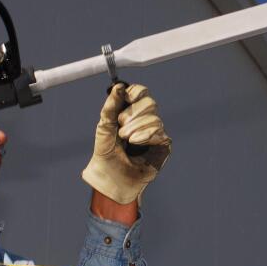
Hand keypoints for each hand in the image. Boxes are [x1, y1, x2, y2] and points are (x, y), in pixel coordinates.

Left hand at [82, 83, 171, 204]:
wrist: (110, 178)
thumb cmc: (106, 154)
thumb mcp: (104, 127)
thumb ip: (110, 107)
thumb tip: (118, 87)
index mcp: (131, 113)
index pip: (141, 93)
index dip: (136, 92)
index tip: (127, 96)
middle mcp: (145, 120)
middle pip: (150, 103)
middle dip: (133, 114)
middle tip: (121, 127)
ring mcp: (154, 133)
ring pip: (155, 118)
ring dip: (137, 128)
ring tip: (127, 140)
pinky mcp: (162, 146)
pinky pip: (159, 132)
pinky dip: (146, 136)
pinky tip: (136, 143)